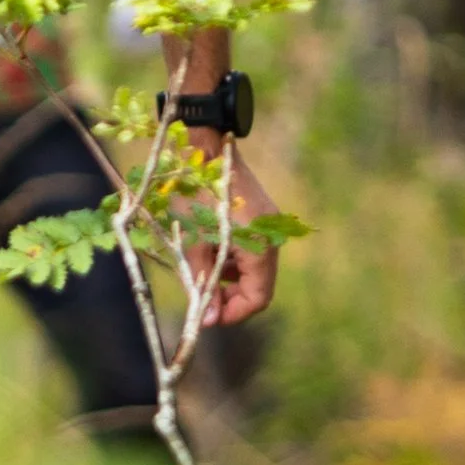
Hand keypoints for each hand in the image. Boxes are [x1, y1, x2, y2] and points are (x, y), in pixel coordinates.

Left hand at [184, 144, 279, 328]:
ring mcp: (268, 224)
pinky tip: (209, 250)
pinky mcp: (260, 214)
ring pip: (254, 267)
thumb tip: (208, 319)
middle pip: (258, 285)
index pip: (258, 298)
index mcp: (259, 247)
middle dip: (230, 296)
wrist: (203, 145)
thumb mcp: (192, 242)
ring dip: (229, 276)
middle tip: (201, 296)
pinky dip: (233, 257)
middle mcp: (271, 238)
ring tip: (200, 269)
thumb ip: (202, 282)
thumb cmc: (193, 193)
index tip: (208, 316)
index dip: (233, 313)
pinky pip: (252, 247)